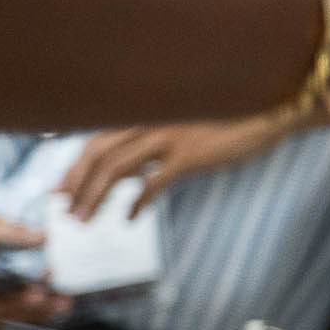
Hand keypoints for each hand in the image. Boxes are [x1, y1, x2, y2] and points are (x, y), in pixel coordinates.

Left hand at [60, 115, 285, 215]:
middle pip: (97, 153)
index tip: (60, 188)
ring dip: (95, 196)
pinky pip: (153, 183)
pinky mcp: (189, 155)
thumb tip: (136, 167)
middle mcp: (149, 121)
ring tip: (85, 220)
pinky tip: (131, 220)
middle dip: (76, 183)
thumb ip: (158, 140)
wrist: (269, 110)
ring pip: (116, 168)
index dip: (73, 165)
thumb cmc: (230, 118)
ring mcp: (168, 137)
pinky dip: (137, 203)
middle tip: (65, 209)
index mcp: (146, 113)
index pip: (96, 138)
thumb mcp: (186, 125)